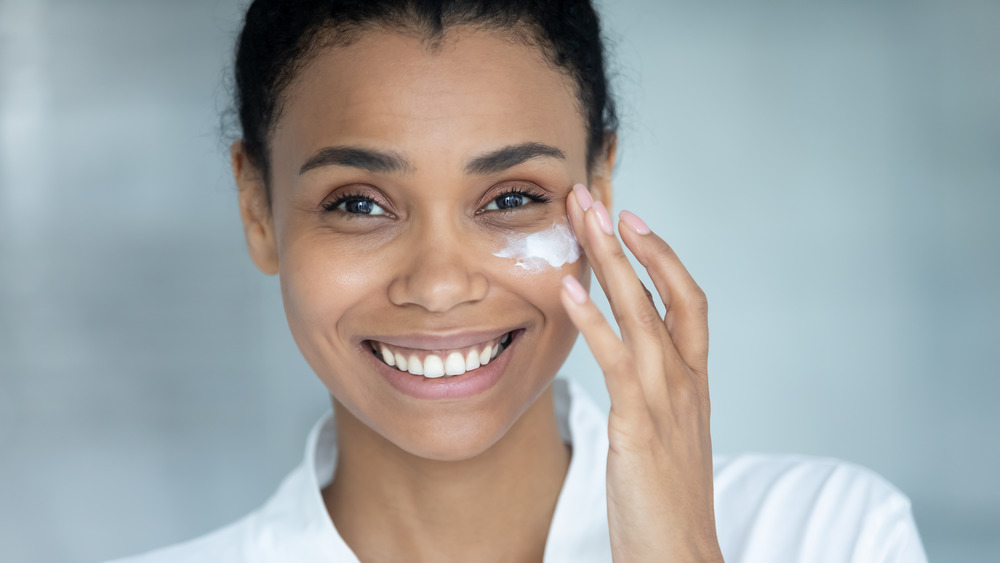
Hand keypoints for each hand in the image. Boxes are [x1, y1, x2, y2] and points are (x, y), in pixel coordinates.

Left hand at [560, 184, 722, 561]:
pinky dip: (594, 320)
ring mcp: (668, 400)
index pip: (687, 300)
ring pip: (643, 312)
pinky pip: (617, 360)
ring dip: (611, 261)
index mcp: (693, 380)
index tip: (631, 220)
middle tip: (596, 197)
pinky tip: (568, 289)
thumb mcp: (666, 431)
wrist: (681, 553)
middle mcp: (686, 380)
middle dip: (631, 240)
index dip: (662, 255)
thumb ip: (653, 390)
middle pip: (666, 290)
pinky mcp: (640, 425)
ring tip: (582, 219)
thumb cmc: (666, 496)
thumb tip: (630, 358)